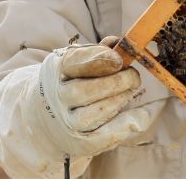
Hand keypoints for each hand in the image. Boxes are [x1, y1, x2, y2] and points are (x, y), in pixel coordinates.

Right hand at [39, 36, 150, 157]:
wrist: (47, 113)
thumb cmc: (72, 79)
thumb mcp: (79, 60)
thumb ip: (99, 51)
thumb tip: (118, 43)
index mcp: (57, 69)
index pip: (73, 62)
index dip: (98, 59)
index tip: (119, 59)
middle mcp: (57, 97)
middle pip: (83, 91)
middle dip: (115, 83)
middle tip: (134, 76)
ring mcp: (65, 122)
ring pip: (89, 116)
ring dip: (117, 101)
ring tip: (130, 90)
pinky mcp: (76, 143)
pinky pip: (99, 139)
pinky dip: (120, 129)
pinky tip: (137, 118)